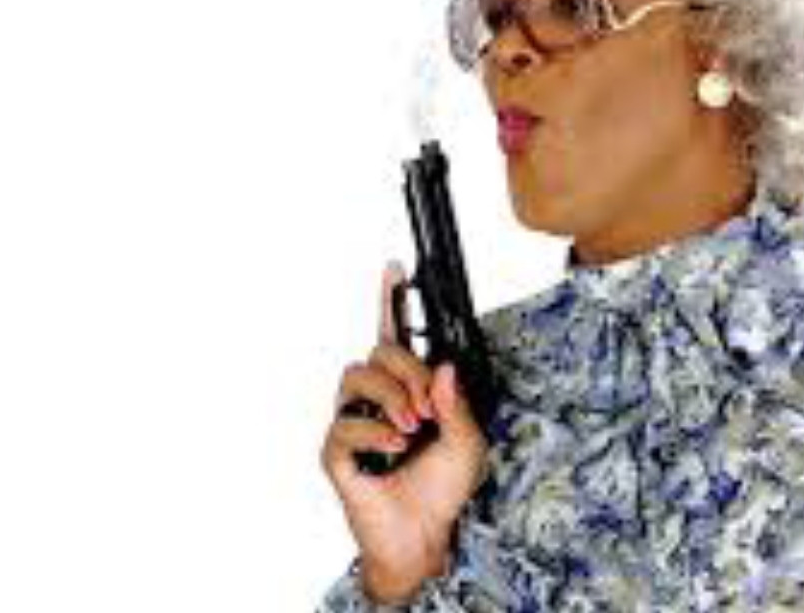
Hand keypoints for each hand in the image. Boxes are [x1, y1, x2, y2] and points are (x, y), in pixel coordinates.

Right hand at [319, 261, 488, 602]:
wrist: (425, 536)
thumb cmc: (442, 488)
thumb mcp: (468, 443)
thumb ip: (457, 404)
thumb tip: (440, 368)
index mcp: (406, 389)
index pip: (393, 335)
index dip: (390, 299)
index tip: (395, 267)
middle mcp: (374, 399)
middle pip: (377, 351)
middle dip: (408, 371)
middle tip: (429, 407)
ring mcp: (351, 423)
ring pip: (355, 376)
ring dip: (391, 396)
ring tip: (413, 427)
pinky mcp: (335, 453)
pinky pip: (344, 424)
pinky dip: (374, 432)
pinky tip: (394, 447)